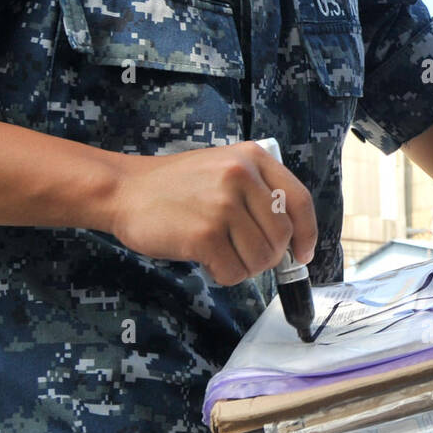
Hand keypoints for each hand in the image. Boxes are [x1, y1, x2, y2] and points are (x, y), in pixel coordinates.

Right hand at [109, 141, 316, 285]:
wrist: (125, 190)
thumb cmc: (176, 186)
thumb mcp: (224, 168)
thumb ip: (258, 194)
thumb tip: (293, 241)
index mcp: (252, 157)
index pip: (299, 200)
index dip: (307, 233)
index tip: (303, 253)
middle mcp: (241, 176)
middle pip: (282, 236)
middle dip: (269, 256)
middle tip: (244, 255)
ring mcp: (223, 205)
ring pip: (261, 258)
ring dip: (244, 268)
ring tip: (220, 254)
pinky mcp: (204, 234)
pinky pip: (233, 272)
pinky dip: (224, 276)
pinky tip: (206, 260)